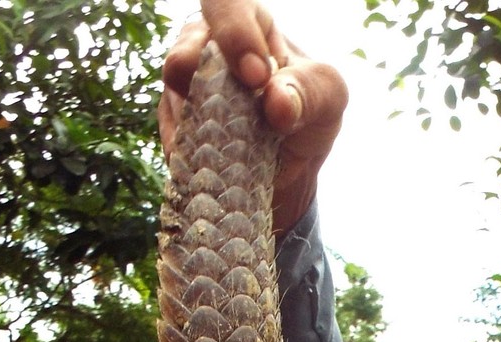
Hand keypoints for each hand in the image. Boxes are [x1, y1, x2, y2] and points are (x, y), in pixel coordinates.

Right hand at [160, 0, 348, 235]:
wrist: (293, 162)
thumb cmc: (311, 111)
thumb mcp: (328, 96)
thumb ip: (308, 91)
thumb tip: (275, 100)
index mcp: (249, 23)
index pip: (227, 4)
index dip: (233, 31)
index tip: (257, 76)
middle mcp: (209, 45)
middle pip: (186, 47)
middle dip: (195, 70)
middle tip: (225, 108)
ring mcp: (188, 83)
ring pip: (175, 93)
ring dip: (199, 120)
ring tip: (231, 147)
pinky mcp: (178, 121)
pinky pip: (173, 131)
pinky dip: (191, 149)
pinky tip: (213, 165)